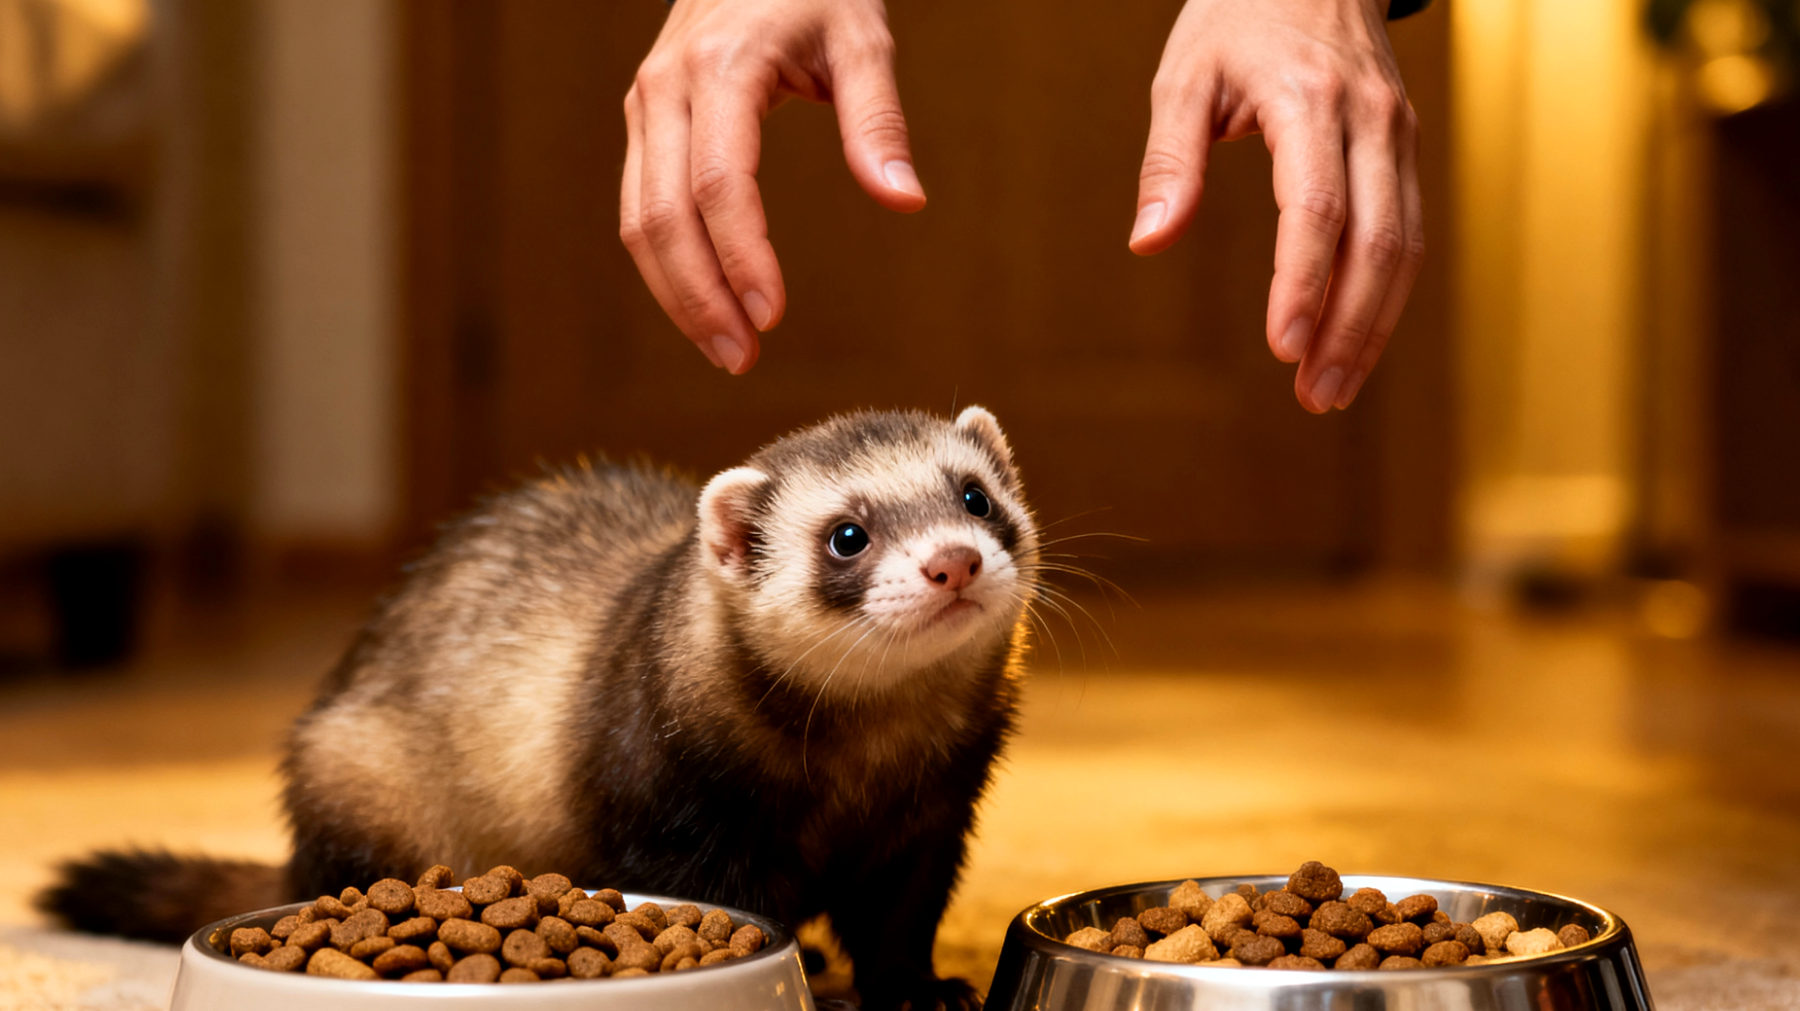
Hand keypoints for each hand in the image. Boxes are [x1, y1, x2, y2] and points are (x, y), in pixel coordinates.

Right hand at [621, 0, 924, 373]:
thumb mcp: (860, 34)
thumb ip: (878, 118)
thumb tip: (905, 200)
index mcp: (720, 69)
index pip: (717, 185)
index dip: (740, 258)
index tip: (772, 316)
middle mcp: (666, 89)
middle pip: (661, 215)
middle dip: (698, 297)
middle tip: (741, 358)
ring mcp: (645, 105)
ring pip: (637, 219)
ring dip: (675, 293)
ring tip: (725, 348)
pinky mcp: (644, 120)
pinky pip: (639, 205)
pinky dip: (666, 264)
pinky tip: (705, 303)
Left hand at [1130, 0, 1423, 412]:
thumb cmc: (1238, 16)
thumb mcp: (1185, 76)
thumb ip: (1169, 160)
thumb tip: (1149, 242)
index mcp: (1309, 102)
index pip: (1316, 210)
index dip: (1303, 285)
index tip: (1283, 348)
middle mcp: (1369, 121)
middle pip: (1376, 241)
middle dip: (1348, 328)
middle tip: (1314, 395)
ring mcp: (1398, 134)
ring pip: (1405, 246)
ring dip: (1374, 325)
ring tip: (1333, 387)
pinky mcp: (1405, 148)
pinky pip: (1408, 231)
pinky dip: (1386, 294)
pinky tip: (1355, 338)